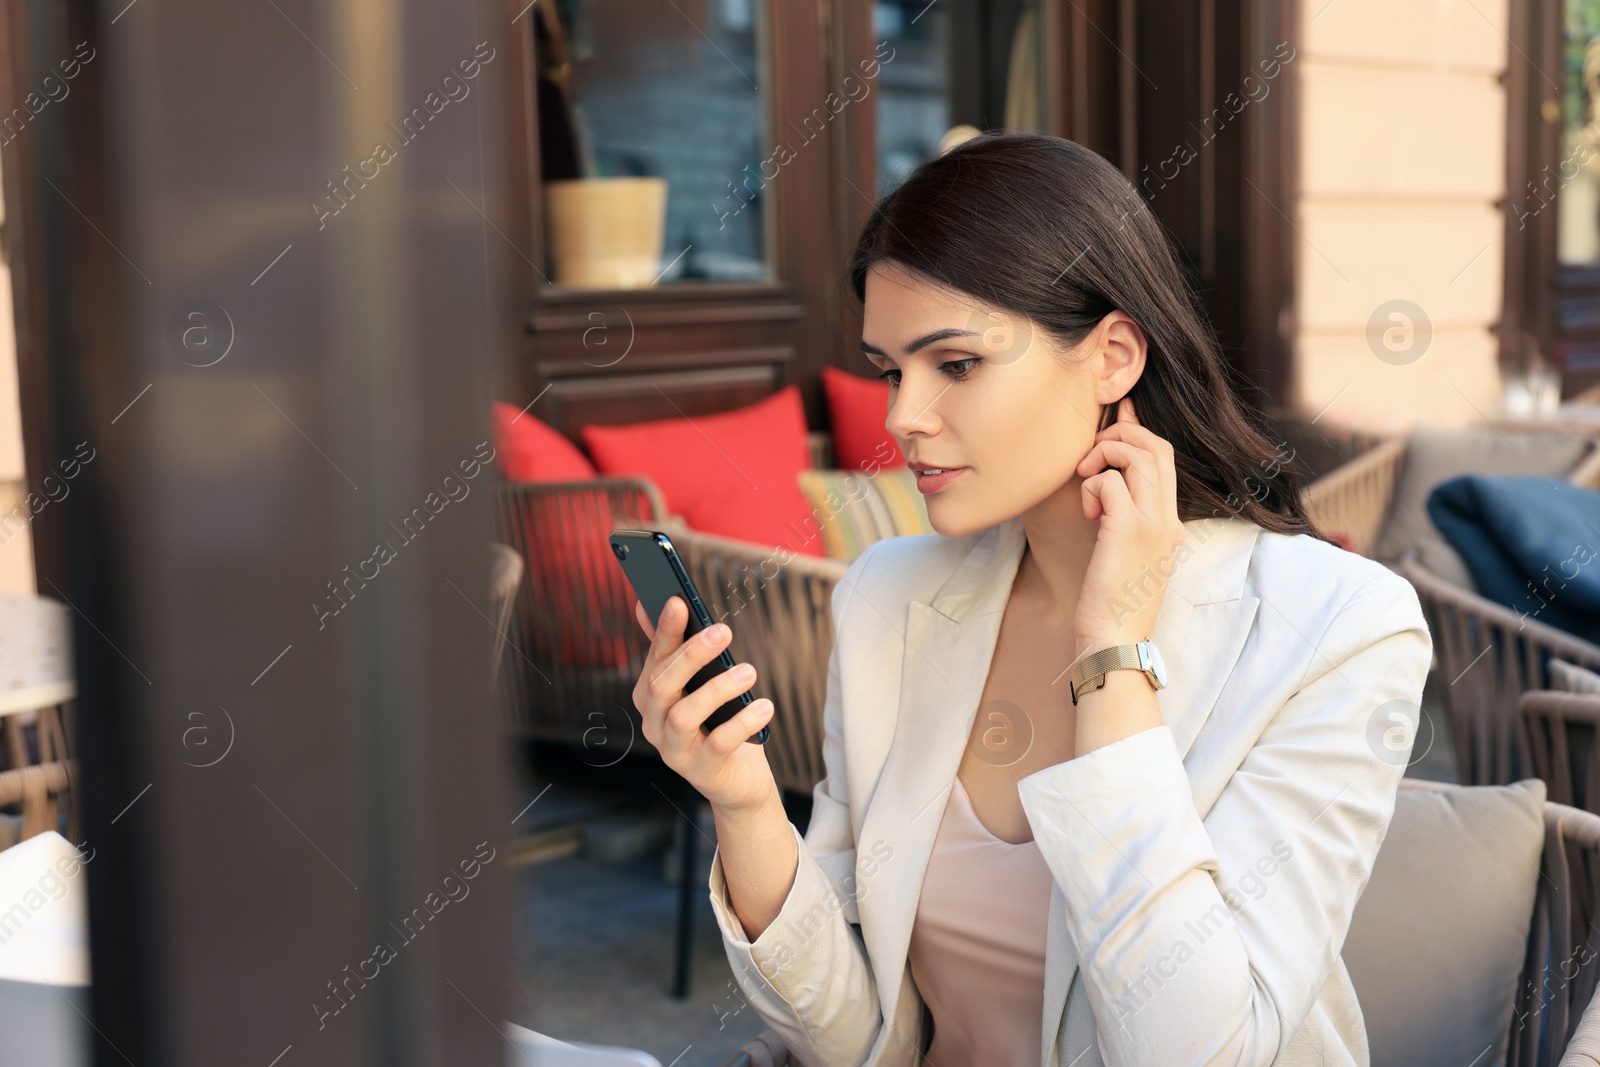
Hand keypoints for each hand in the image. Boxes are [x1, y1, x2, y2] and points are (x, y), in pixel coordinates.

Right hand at [632, 596, 777, 813]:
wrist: (737, 780)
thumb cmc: (718, 724)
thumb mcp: (701, 685)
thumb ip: (680, 649)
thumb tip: (661, 602)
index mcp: (650, 697)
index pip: (655, 658)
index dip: (664, 631)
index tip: (677, 601)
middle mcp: (654, 724)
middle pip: (661, 685)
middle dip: (691, 655)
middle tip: (724, 631)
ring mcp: (674, 751)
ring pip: (684, 716)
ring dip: (716, 689)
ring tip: (749, 671)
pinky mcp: (701, 772)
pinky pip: (718, 744)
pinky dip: (741, 723)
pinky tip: (764, 707)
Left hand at [1072, 396, 1186, 652]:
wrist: (1115, 642)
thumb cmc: (1112, 605)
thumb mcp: (1127, 557)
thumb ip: (1124, 521)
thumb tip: (1107, 488)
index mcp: (1170, 524)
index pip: (1165, 458)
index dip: (1139, 431)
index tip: (1118, 416)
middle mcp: (1168, 519)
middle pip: (1156, 447)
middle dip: (1121, 435)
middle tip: (1092, 453)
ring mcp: (1153, 524)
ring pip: (1138, 455)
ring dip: (1105, 455)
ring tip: (1085, 478)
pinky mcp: (1128, 531)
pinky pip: (1111, 481)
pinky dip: (1093, 484)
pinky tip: (1086, 510)